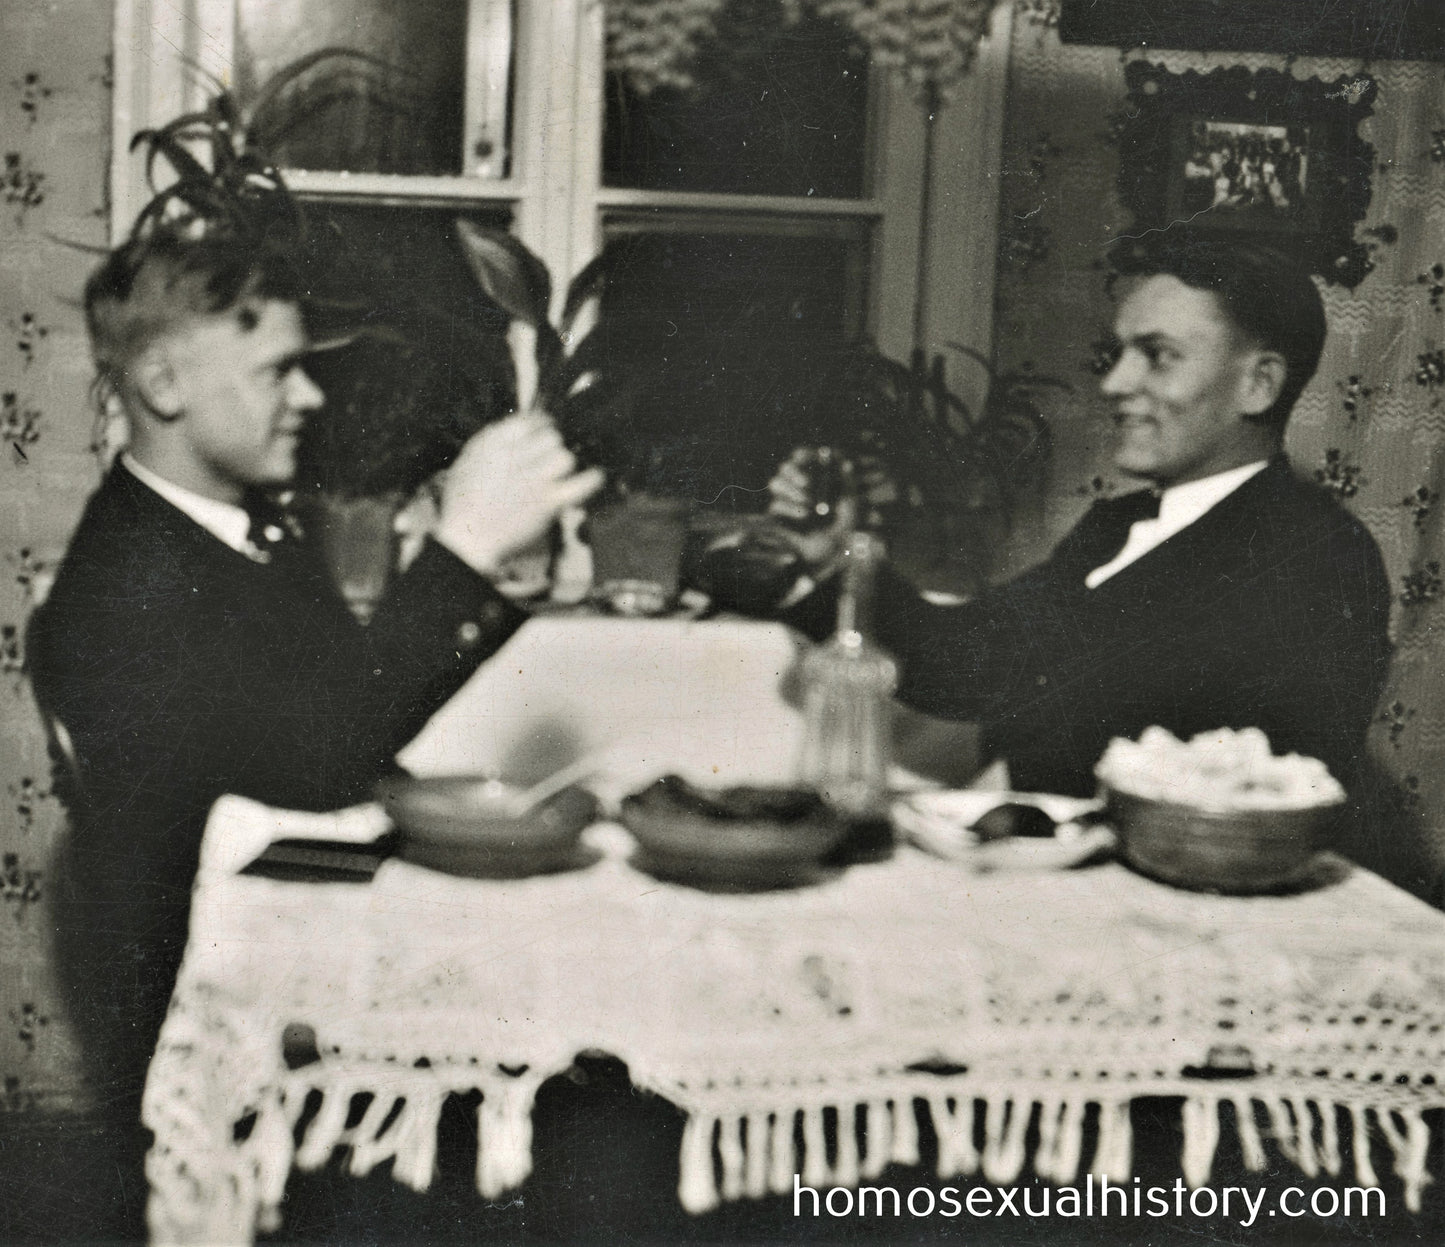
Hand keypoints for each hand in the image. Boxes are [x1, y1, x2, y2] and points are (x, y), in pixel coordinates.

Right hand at [433, 411, 603, 576]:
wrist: (466, 538)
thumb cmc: (463, 504)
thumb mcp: (469, 461)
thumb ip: (494, 441)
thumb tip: (520, 424)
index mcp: (495, 443)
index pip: (531, 420)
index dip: (542, 426)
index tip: (544, 433)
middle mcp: (516, 456)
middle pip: (552, 437)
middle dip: (552, 447)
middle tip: (548, 461)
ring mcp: (534, 479)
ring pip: (565, 457)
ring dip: (564, 464)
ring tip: (558, 475)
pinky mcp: (548, 502)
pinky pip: (581, 484)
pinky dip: (591, 480)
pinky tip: (595, 477)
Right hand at [766, 448, 857, 573]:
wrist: (833, 552)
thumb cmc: (844, 525)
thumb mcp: (850, 502)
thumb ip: (848, 482)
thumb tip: (846, 461)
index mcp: (813, 475)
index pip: (801, 456)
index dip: (804, 455)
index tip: (811, 458)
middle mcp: (796, 485)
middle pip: (784, 467)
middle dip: (794, 473)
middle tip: (808, 483)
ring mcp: (784, 500)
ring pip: (775, 483)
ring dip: (792, 492)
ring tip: (810, 506)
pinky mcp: (777, 517)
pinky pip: (775, 505)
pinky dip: (790, 509)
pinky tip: (805, 517)